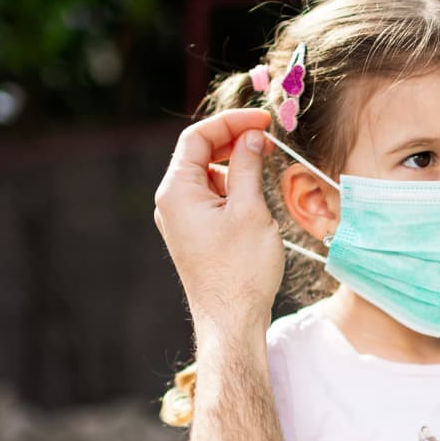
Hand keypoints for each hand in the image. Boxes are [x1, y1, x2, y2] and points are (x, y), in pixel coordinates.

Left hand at [154, 109, 282, 333]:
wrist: (231, 320)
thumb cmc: (241, 270)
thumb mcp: (250, 210)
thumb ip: (248, 166)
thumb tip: (252, 136)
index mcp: (177, 191)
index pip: (198, 138)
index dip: (231, 122)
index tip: (263, 120)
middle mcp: (171, 202)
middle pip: (199, 153)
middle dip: (233, 140)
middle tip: (268, 137)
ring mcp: (181, 219)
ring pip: (207, 174)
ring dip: (235, 163)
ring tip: (265, 165)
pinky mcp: (194, 233)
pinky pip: (210, 196)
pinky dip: (232, 186)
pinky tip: (254, 193)